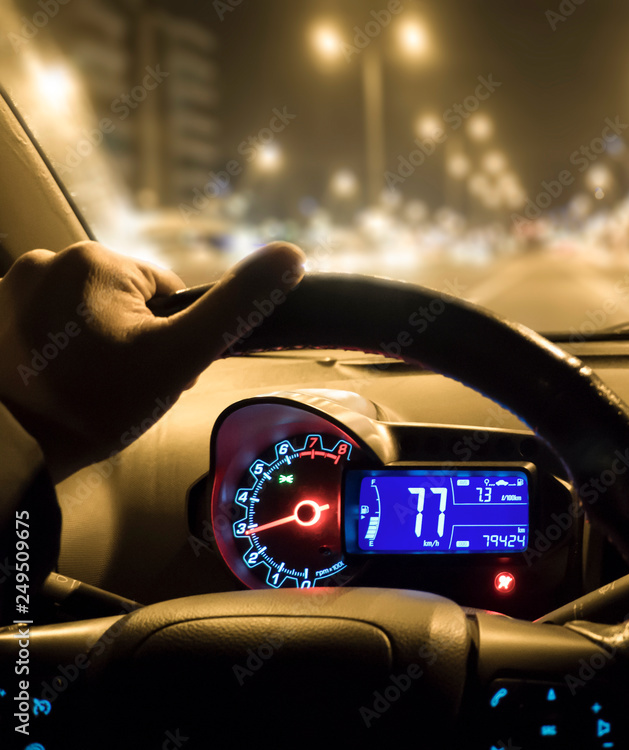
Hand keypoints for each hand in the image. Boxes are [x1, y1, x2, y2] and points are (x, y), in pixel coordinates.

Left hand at [0, 240, 304, 481]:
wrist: (8, 448)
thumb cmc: (93, 406)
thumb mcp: (178, 357)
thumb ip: (235, 305)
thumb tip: (291, 255)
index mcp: (97, 261)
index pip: (165, 294)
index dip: (169, 338)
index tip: (146, 373)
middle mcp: (48, 260)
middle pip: (123, 302)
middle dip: (130, 342)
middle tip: (116, 388)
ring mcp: (11, 288)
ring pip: (84, 315)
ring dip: (92, 347)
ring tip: (82, 390)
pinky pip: (47, 325)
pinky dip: (56, 352)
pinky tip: (53, 384)